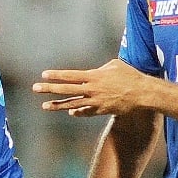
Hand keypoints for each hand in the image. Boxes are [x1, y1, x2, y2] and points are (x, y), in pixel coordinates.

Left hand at [33, 59, 150, 117]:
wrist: (142, 94)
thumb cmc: (130, 75)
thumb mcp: (114, 65)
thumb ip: (100, 69)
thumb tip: (94, 73)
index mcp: (94, 76)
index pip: (70, 75)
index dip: (56, 75)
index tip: (44, 75)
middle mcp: (92, 89)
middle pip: (66, 89)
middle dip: (49, 89)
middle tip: (35, 88)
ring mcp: (95, 102)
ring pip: (72, 103)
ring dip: (57, 105)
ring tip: (45, 106)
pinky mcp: (101, 110)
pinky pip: (86, 112)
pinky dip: (77, 111)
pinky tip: (69, 111)